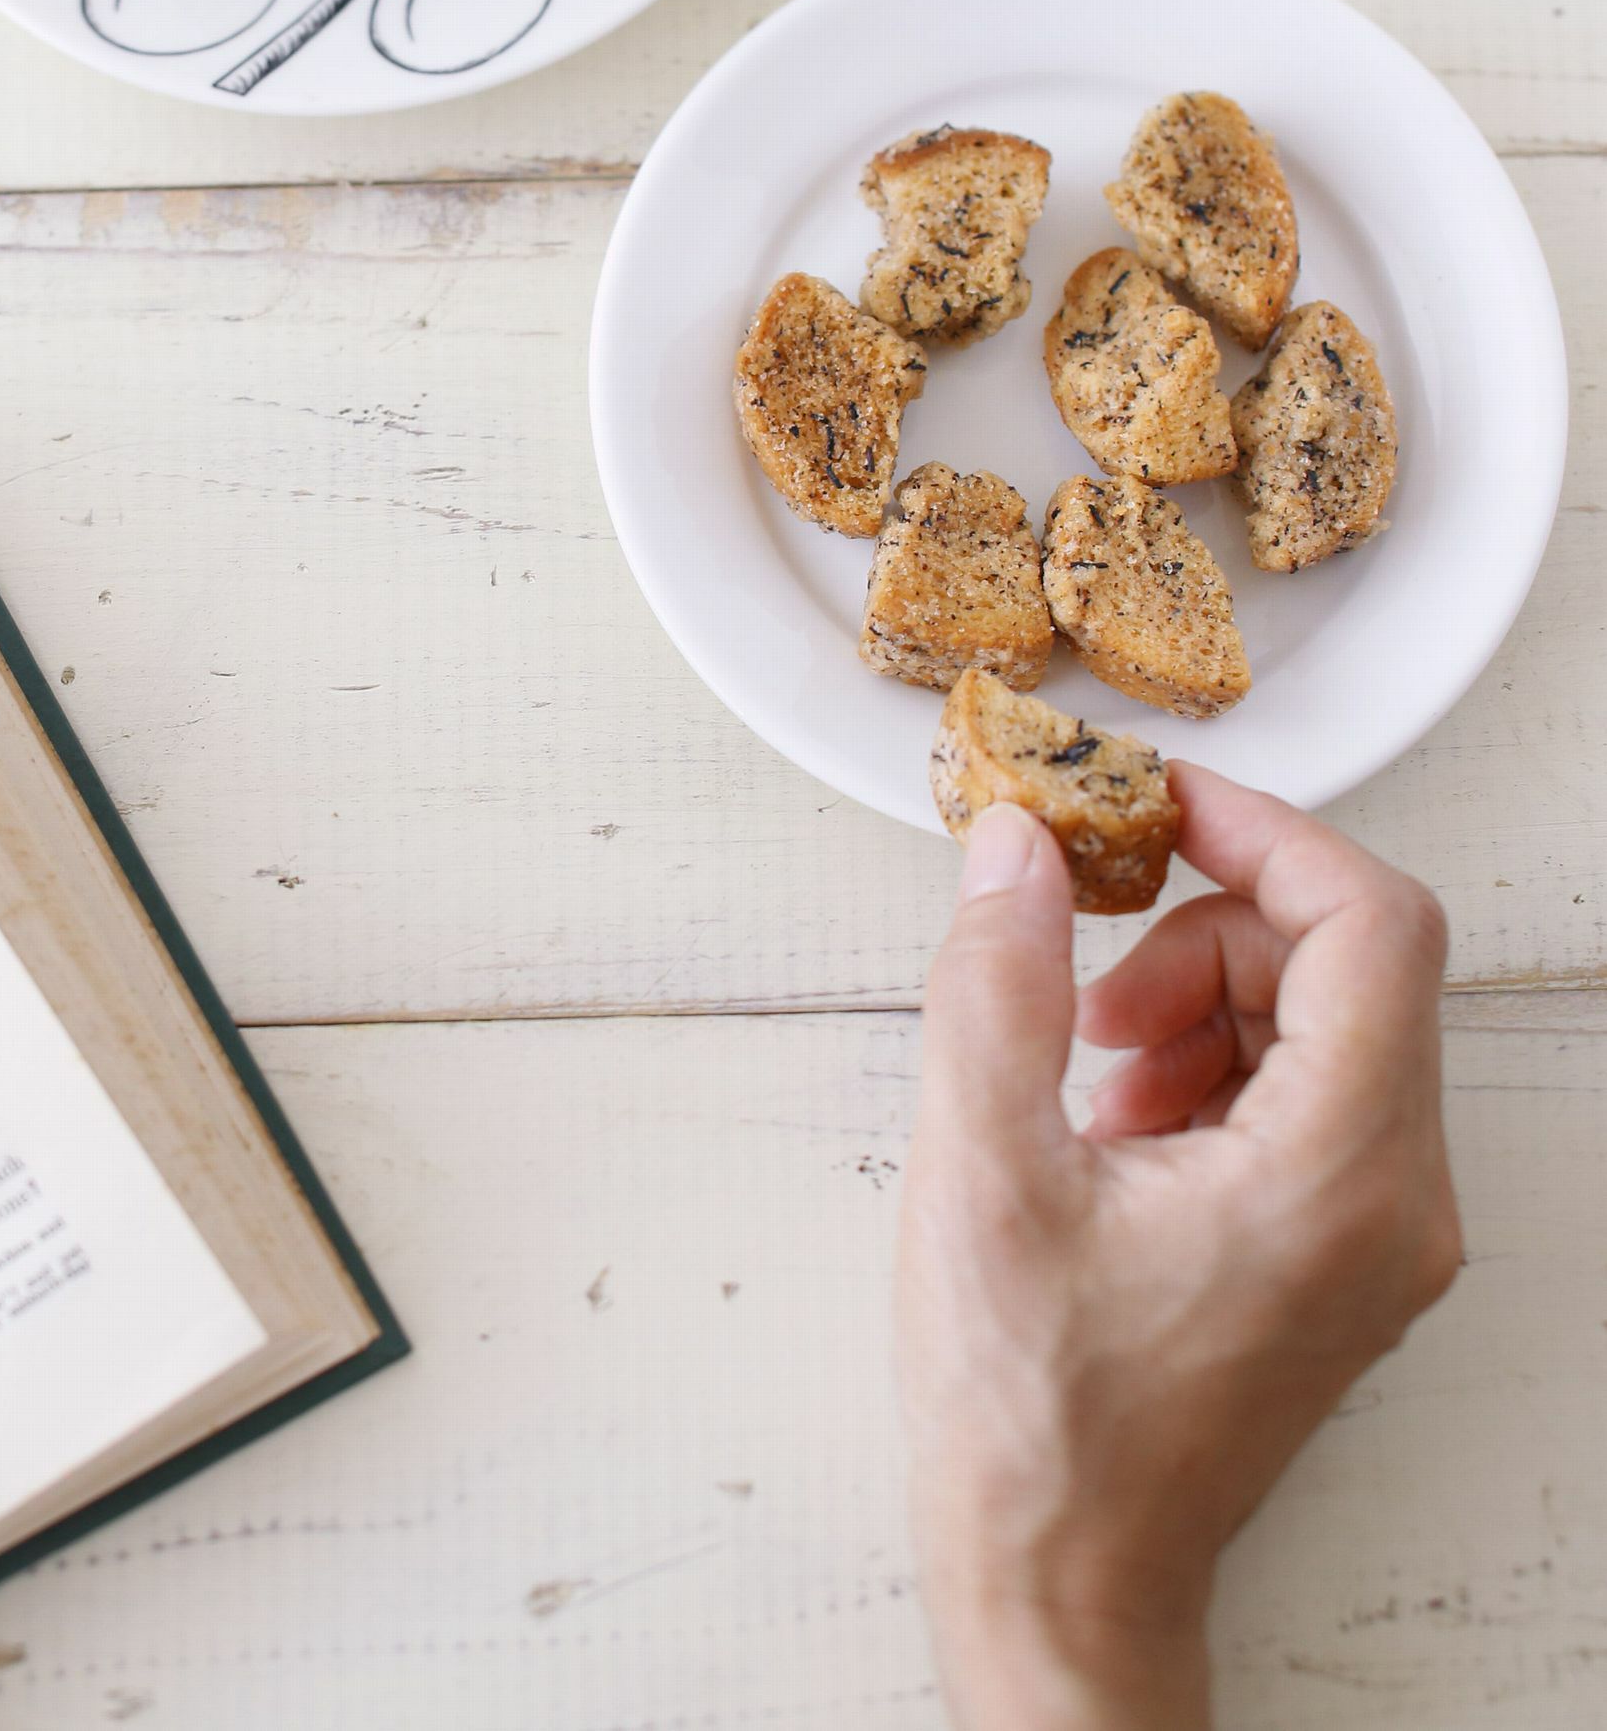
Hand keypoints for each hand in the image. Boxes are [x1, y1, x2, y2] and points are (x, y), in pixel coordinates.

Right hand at [896, 763, 1461, 1730]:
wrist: (1063, 1575)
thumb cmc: (1031, 1406)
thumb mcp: (981, 1169)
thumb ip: (994, 982)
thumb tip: (1015, 844)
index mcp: (1340, 1172)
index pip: (1371, 923)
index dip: (1261, 831)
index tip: (1151, 805)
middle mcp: (1398, 1200)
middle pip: (1344, 964)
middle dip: (1199, 933)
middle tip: (1076, 983)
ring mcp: (1378, 1233)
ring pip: (1318, 1023)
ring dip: (1193, 999)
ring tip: (1077, 1070)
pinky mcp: (1338, 1253)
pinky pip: (1302, 1094)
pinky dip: (1205, 1066)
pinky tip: (1107, 1127)